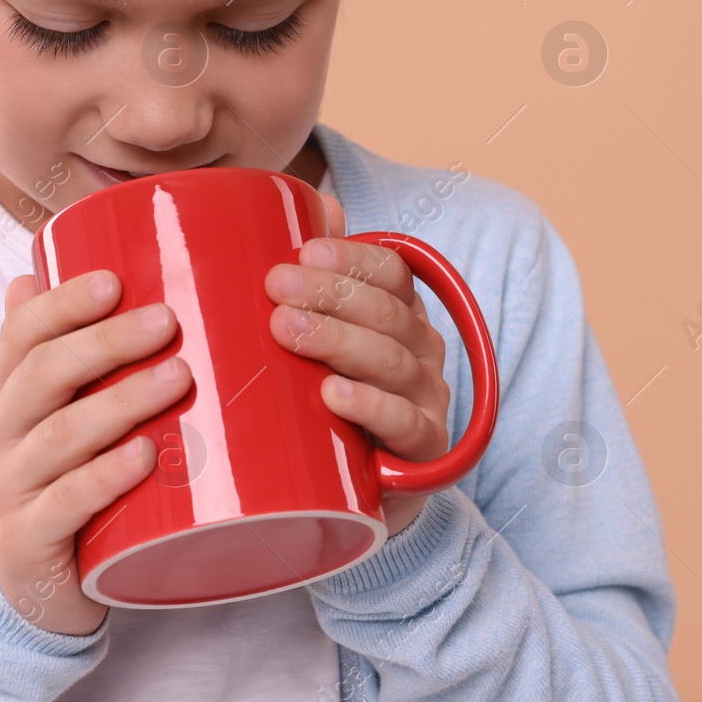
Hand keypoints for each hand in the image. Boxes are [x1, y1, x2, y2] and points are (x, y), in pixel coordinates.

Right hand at [0, 270, 191, 635]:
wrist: (28, 594)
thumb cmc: (57, 486)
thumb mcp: (51, 421)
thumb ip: (52, 356)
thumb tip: (35, 272)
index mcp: (2, 397)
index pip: (21, 336)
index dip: (63, 305)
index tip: (114, 281)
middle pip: (44, 375)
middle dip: (106, 343)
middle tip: (166, 321)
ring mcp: (7, 490)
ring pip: (62, 435)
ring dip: (121, 402)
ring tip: (177, 378)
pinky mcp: (27, 543)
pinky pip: (67, 503)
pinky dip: (107, 477)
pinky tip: (145, 456)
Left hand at [265, 194, 450, 536]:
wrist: (354, 497)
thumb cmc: (328, 406)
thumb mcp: (319, 342)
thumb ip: (319, 280)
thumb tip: (322, 204)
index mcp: (400, 315)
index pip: (391, 272)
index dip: (353, 258)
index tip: (305, 250)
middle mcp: (421, 352)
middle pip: (387, 313)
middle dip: (331, 294)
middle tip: (275, 287)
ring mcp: (426, 401)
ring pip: (391, 361)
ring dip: (338, 340)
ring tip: (286, 330)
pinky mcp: (422, 452)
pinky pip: (404, 424)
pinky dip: (370, 406)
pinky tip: (334, 394)